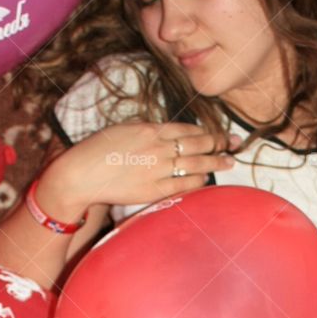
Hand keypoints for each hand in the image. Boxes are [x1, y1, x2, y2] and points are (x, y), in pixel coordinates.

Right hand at [45, 120, 240, 211]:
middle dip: (219, 142)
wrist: (82, 173)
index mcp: (151, 130)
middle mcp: (158, 147)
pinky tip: (206, 179)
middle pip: (197, 143)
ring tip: (228, 161)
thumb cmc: (97, 150)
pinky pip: (183, 184)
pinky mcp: (153, 189)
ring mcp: (158, 169)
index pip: (187, 128)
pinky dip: (197, 181)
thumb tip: (163, 131)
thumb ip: (146, 130)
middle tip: (234, 143)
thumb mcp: (124, 129)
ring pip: (195, 163)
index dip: (206, 130)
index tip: (218, 132)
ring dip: (214, 162)